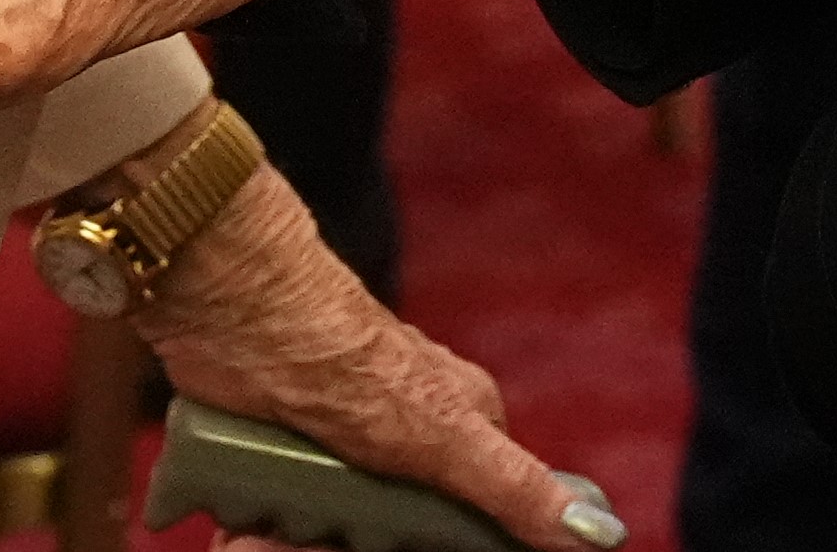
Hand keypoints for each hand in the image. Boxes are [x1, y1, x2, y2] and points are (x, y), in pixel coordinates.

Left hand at [145, 172, 621, 548]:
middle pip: (384, 536)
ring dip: (282, 542)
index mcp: (461, 430)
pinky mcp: (278, 452)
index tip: (387, 548)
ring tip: (255, 535)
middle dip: (333, 548)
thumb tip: (602, 536)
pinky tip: (239, 525)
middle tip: (298, 540)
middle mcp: (403, 443)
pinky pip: (272, 516)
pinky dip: (252, 526)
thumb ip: (518, 488)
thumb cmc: (348, 359)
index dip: (423, 548)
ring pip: (322, 533)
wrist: (235, 309)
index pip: (466, 526)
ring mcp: (338, 449)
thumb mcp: (445, 436)